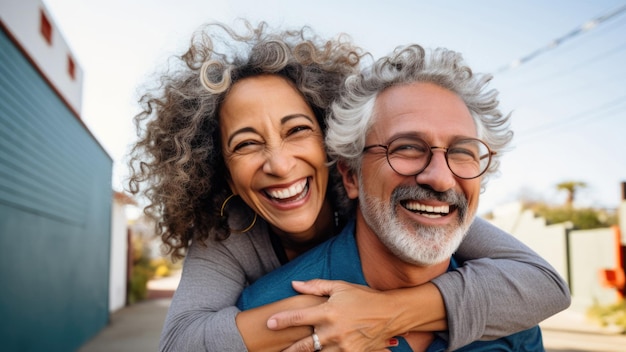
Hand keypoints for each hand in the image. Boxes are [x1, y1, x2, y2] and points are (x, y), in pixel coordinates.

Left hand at [266, 279, 404, 351]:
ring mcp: (344, 346)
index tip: (269, 323)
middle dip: (288, 350)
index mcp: (329, 311)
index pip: (299, 317)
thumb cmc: (364, 297)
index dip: (282, 320)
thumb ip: (316, 286)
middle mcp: (334, 331)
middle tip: (277, 351)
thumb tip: (294, 284)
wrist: (391, 314)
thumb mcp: (340, 286)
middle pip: (304, 345)